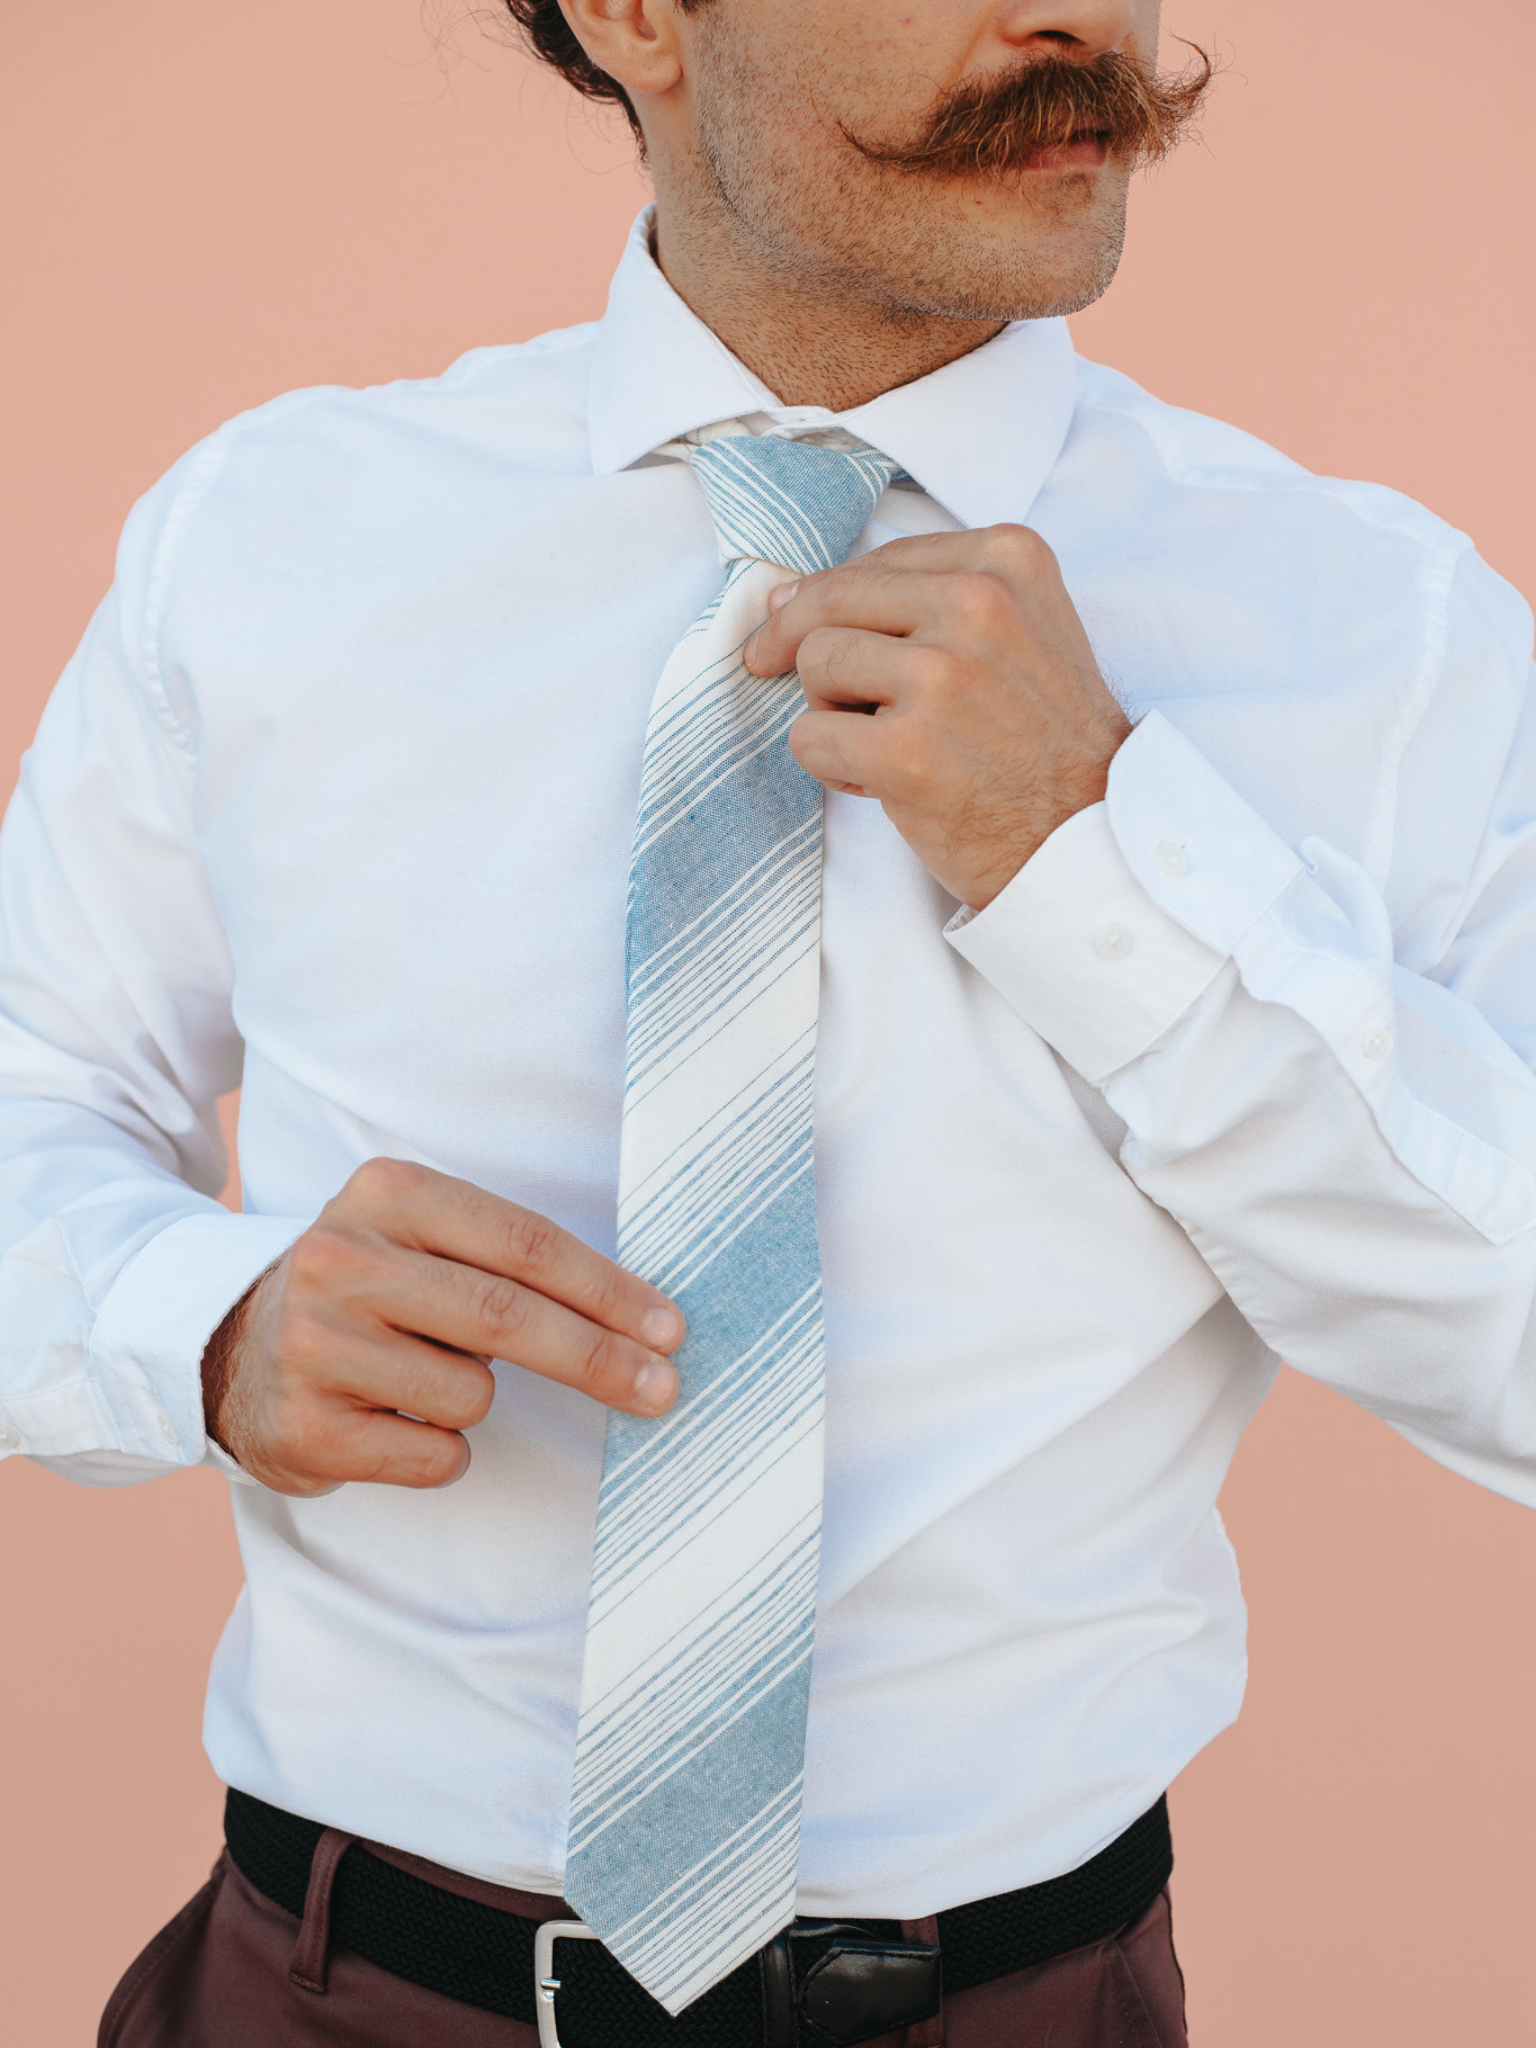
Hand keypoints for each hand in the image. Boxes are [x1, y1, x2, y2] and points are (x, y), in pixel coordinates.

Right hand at [201, 1158, 684, 1495]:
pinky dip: (439, 1449)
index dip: (608, 1291)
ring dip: (475, 1400)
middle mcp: (342, 1259)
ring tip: (419, 1378)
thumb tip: (642, 1320)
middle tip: (662, 1387)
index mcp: (388, 1194)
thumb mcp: (422, 1235)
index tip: (668, 1328)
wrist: (232, 1350)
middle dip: (599, 1359)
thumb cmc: (370, 1291)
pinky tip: (391, 1419)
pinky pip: (435, 1455)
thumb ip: (509, 1258)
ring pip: (471, 1395)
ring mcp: (315, 1345)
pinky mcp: (305, 1427)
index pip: (524, 1243)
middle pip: (507, 1317)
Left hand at [743, 524, 1129, 909]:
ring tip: (881, 741)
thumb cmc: (1044, 739)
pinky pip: (810, 738)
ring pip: (815, 665)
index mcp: (1006, 560)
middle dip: (796, 643)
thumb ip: (930, 597)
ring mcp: (942, 678)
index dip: (826, 597)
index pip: (878, 561)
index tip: (795, 621)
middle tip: (768, 665)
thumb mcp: (1022, 628)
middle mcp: (978, 605)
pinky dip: (832, 768)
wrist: (1089, 835)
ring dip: (830, 710)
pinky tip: (881, 784)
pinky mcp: (907, 751)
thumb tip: (791, 597)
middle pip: (830, 602)